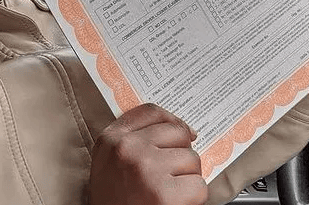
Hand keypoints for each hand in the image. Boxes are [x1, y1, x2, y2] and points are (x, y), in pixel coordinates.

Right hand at [89, 103, 207, 204]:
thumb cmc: (113, 200)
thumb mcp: (110, 160)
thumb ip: (133, 138)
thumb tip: (185, 131)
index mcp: (111, 138)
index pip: (151, 111)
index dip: (172, 120)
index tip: (182, 132)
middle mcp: (127, 148)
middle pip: (177, 133)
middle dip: (181, 153)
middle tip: (170, 174)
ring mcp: (146, 168)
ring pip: (191, 159)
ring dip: (187, 177)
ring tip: (169, 191)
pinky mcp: (163, 194)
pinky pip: (198, 185)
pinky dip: (193, 197)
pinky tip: (175, 202)